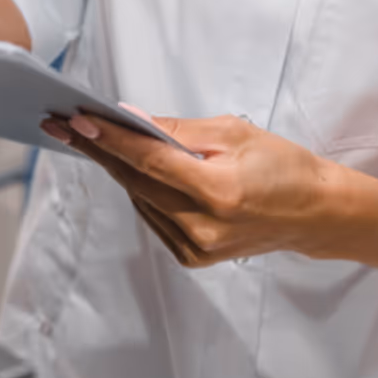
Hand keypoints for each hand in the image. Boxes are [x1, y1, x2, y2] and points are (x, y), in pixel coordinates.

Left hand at [40, 110, 340, 266]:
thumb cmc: (281, 166)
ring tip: (95, 139)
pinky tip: (134, 169)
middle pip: (135, 181)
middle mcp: (202, 227)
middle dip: (98, 150)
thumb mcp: (233, 132)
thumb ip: (178, 131)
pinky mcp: (193, 258)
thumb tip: (132, 119)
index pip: (149, 161)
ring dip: (118, 168)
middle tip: (63, 124)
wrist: (313, 213)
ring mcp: (196, 248)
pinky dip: (141, 190)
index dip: (109, 139)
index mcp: (216, 192)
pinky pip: (153, 217)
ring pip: (140, 199)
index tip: (77, 121)